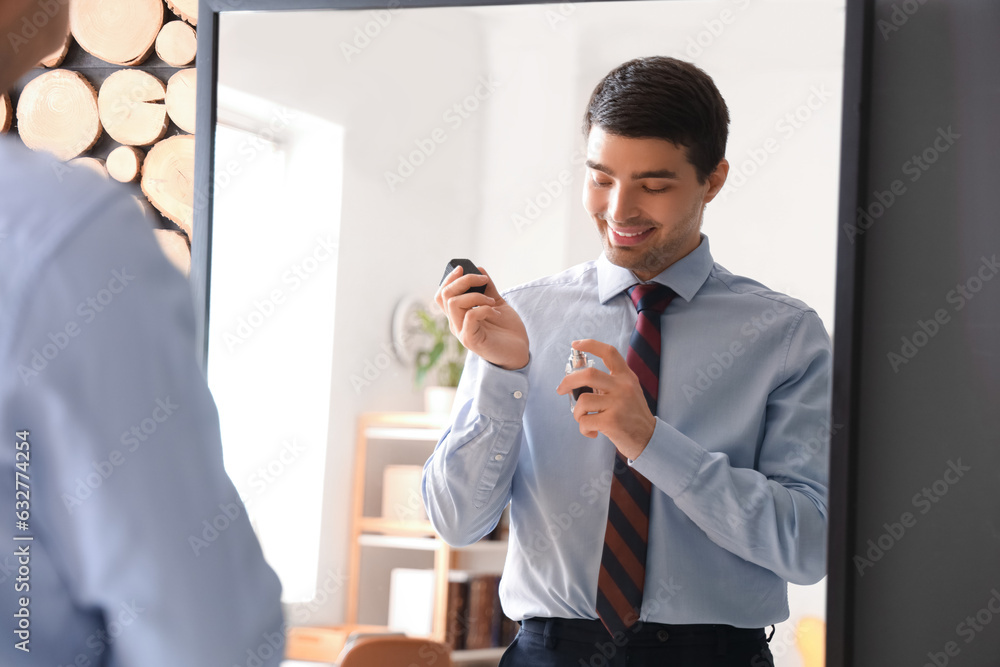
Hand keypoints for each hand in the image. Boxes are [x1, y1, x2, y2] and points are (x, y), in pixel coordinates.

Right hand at [435, 265, 528, 370]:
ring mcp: (462, 332)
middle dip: (464, 281)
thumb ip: (487, 288)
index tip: (462, 268)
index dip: (448, 279)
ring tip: (493, 301)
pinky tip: (496, 313)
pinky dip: (484, 308)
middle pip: (445, 295)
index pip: (442, 294)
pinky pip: (470, 316)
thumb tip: (479, 268)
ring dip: (476, 296)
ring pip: (454, 303)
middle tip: (483, 280)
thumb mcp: (496, 303)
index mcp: (459, 315)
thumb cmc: (506, 330)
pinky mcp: (471, 340)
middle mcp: (456, 323)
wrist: (519, 351)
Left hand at [555, 339, 655, 459]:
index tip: (576, 344)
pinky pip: (585, 421)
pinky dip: (584, 428)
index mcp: (626, 377)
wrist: (649, 439)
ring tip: (586, 420)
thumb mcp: (628, 392)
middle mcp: (623, 387)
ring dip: (578, 413)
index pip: (609, 353)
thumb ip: (610, 383)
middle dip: (568, 381)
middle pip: (588, 374)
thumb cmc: (632, 416)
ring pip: (583, 401)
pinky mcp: (612, 422)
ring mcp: (618, 404)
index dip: (590, 344)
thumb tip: (579, 380)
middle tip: (561, 390)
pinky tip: (593, 432)